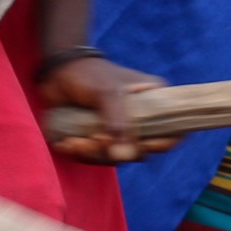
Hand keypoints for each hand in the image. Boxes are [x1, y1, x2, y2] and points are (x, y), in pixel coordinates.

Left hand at [41, 54, 168, 161]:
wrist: (58, 72)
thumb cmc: (90, 74)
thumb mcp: (107, 92)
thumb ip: (118, 120)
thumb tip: (123, 154)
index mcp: (153, 103)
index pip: (173, 130)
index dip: (165, 143)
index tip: (146, 145)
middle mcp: (139, 121)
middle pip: (140, 151)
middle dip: (117, 152)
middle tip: (95, 139)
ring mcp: (119, 132)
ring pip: (116, 157)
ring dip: (94, 154)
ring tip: (75, 141)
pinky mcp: (100, 140)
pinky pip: (97, 157)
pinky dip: (82, 154)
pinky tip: (68, 143)